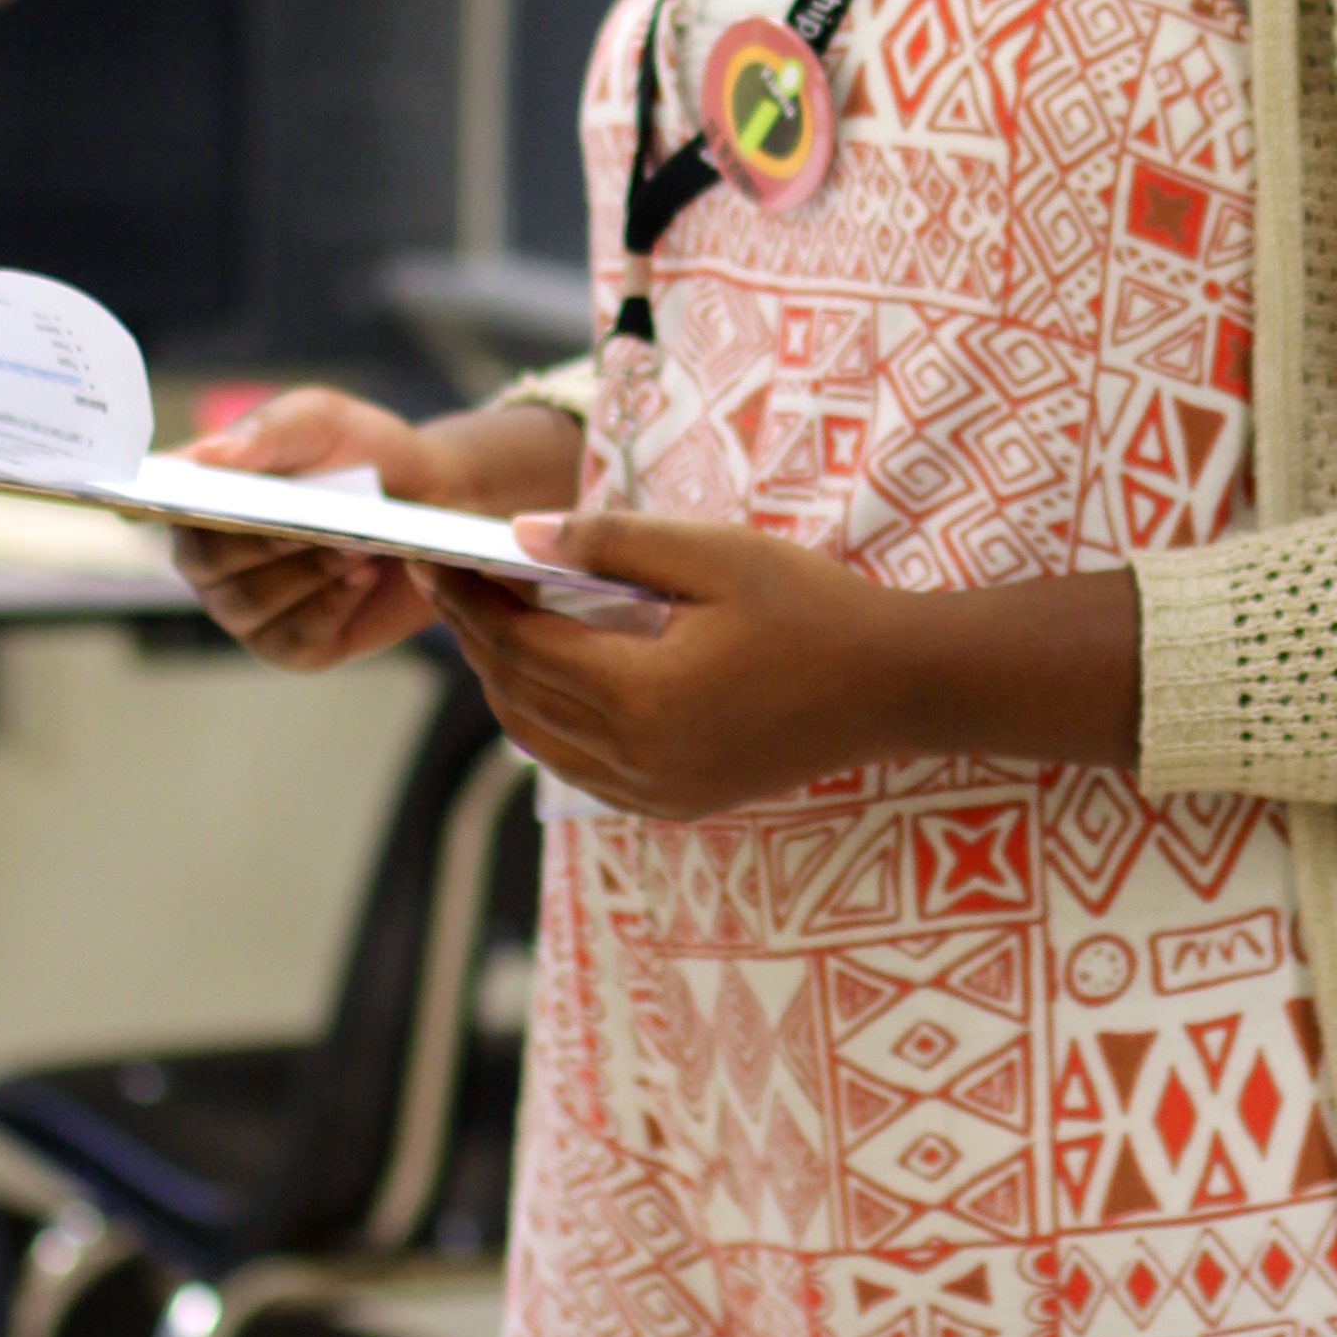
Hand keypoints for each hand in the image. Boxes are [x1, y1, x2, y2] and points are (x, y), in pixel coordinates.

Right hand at [167, 385, 453, 671]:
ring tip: (354, 545)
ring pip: (247, 604)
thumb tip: (201, 458)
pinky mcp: (292, 645)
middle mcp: (211, 559)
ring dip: (305, 572)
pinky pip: (293, 638)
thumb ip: (263, 434)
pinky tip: (361, 575)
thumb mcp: (319, 421)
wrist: (434, 497)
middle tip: (316, 522)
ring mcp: (247, 608)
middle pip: (205, 562)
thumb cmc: (361, 452)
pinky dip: (330, 606)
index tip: (167, 502)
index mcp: (200, 498)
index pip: (160, 507)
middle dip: (263, 541)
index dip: (155, 507)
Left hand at [423, 507, 1142, 814]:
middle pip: (519, 694)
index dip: (473, 599)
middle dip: (476, 636)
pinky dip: (546, 722)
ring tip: (485, 624)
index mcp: (640, 695)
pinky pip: (579, 767)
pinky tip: (546, 680)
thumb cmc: (811, 606)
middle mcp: (636, 758)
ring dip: (503, 683)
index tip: (441, 556)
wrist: (895, 685)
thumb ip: (612, 543)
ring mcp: (655, 790)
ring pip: (538, 740)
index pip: (521, 644)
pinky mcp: (675, 801)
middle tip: (448, 583)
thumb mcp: (714, 554)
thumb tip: (519, 535)